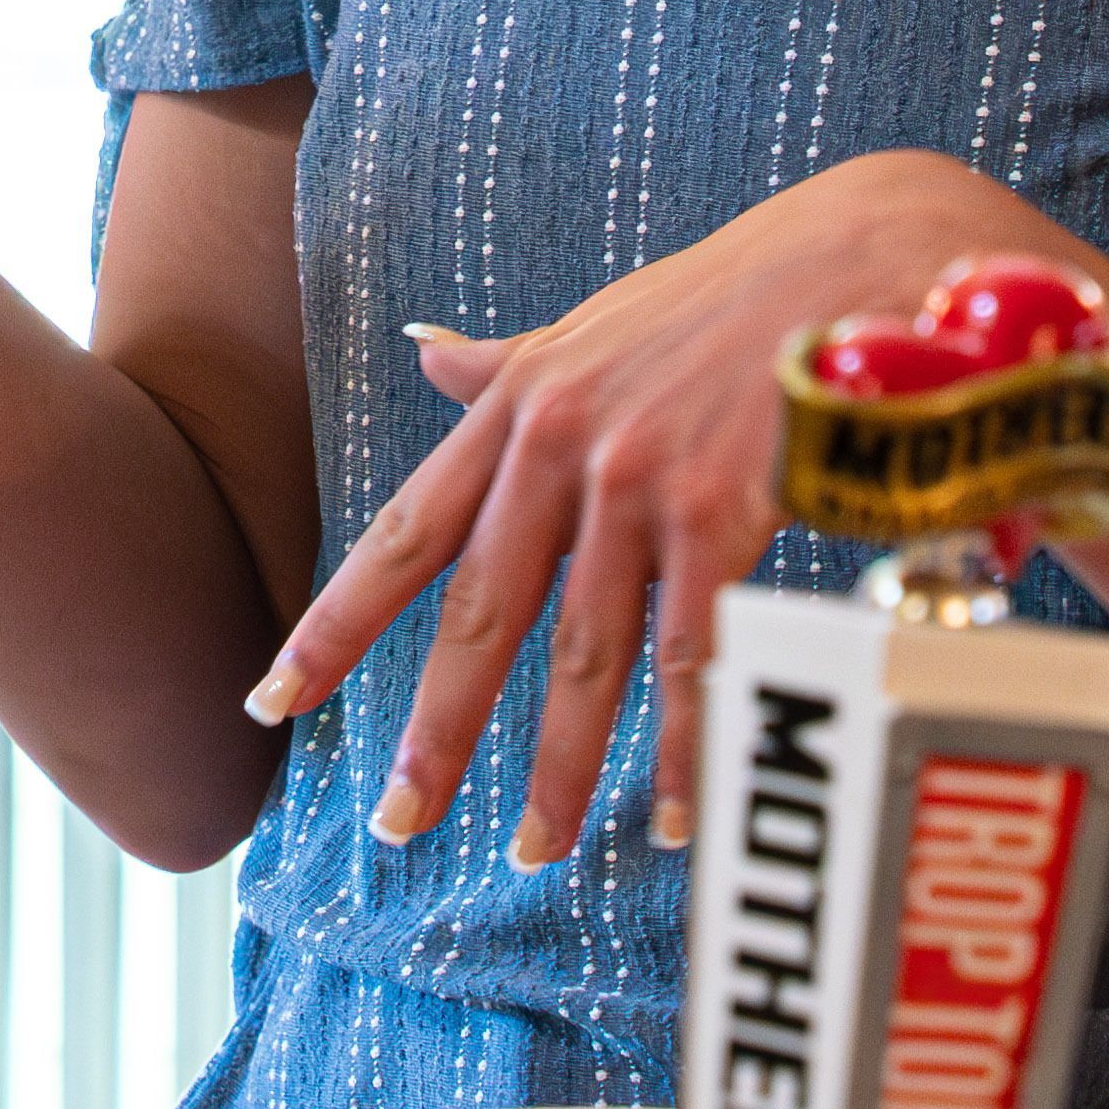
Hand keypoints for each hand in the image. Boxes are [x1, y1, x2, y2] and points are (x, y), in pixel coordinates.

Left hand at [241, 150, 1073, 871]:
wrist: (837, 263)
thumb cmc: (712, 302)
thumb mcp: (582, 329)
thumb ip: (501, 366)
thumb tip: (426, 357)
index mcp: (513, 413)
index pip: (404, 536)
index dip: (336, 625)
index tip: (270, 700)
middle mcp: (558, 449)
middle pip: (484, 614)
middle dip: (437, 728)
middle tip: (397, 820)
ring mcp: (639, 484)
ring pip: (587, 654)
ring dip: (561, 764)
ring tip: (534, 845)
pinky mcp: (723, 513)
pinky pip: (696, 654)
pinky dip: (686, 745)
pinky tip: (674, 818)